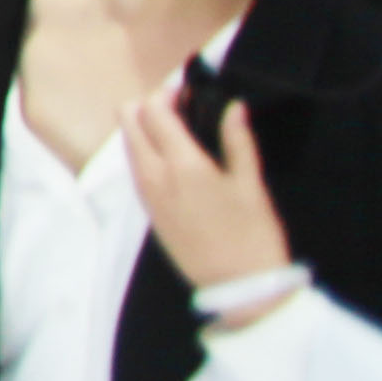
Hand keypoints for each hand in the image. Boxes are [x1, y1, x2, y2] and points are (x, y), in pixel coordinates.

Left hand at [126, 89, 294, 300]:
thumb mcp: (251, 184)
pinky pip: (135, 168)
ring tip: (182, 133)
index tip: (189, 93)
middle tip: (183, 110)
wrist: (240, 288)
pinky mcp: (148, 210)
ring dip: (145, 129)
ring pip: (128, 143)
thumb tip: (233, 105)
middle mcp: (153, 174)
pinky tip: (175, 159)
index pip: (154, 110)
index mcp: (181, 164)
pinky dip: (145, 152)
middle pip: (128, 120)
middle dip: (149, 106)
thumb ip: (238, 140)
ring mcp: (146, 193)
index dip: (168, 94)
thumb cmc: (253, 234)